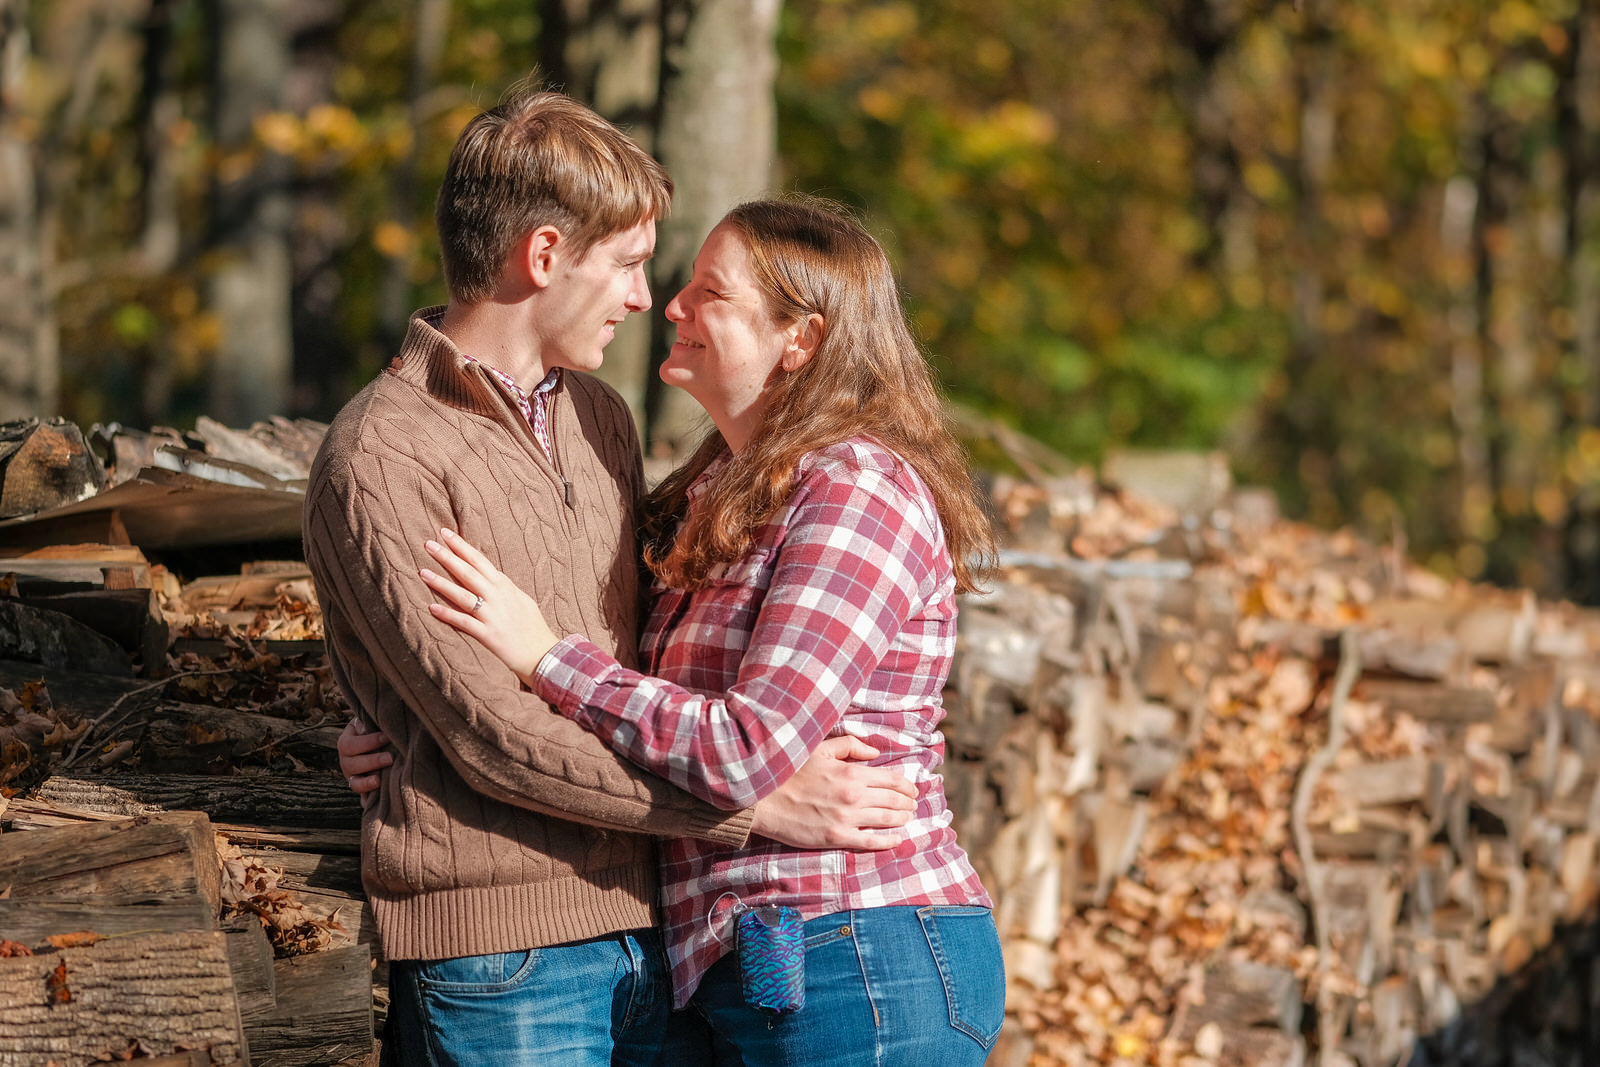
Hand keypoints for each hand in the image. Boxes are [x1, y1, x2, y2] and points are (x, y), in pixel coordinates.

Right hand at [338, 719, 391, 803]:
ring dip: (367, 783)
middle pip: (352, 765)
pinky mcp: (363, 788)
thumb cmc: (375, 728)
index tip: (386, 737)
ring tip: (380, 780)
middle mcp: (346, 762)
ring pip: (354, 783)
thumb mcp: (368, 722)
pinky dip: (368, 800)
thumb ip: (367, 724)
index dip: (368, 742)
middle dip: (372, 761)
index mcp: (346, 743)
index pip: (349, 745)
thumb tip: (365, 728)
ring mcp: (353, 777)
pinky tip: (376, 801)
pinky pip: (363, 798)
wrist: (379, 742)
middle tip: (390, 758)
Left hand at [420, 528, 561, 683]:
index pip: (479, 560)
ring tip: (423, 572)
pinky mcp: (488, 635)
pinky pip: (464, 622)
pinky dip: (448, 615)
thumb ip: (504, 587)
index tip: (445, 533)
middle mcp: (498, 597)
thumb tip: (491, 575)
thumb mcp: (522, 599)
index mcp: (505, 586)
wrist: (543, 653)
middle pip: (469, 572)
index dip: (462, 546)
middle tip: (429, 544)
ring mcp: (492, 615)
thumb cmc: (533, 626)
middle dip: (448, 557)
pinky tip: (431, 608)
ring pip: (463, 595)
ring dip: (442, 583)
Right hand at [751, 735, 916, 850]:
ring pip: (887, 820)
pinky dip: (888, 841)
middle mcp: (853, 796)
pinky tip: (897, 839)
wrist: (765, 799)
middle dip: (908, 802)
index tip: (912, 789)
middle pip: (893, 800)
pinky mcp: (837, 837)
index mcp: (851, 773)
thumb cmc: (791, 772)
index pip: (891, 779)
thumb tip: (875, 752)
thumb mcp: (820, 750)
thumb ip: (850, 746)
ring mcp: (846, 819)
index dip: (906, 785)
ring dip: (902, 818)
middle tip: (912, 804)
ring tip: (907, 818)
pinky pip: (871, 842)